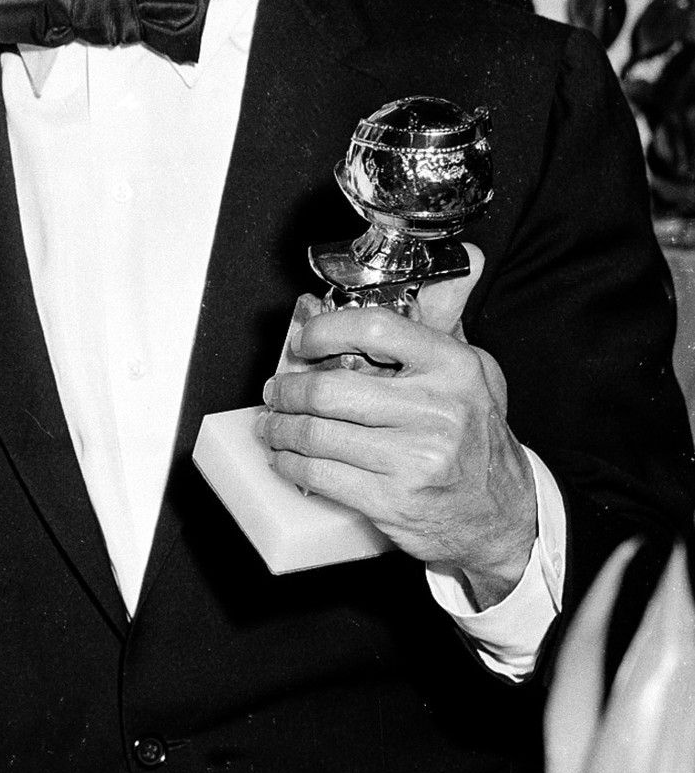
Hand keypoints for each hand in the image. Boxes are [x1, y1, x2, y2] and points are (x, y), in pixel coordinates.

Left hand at [258, 248, 536, 606]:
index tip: (303, 341)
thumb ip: (449, 317)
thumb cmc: (475, 437)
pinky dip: (291, 464)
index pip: (375, 328)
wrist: (501, 516)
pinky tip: (285, 458)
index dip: (325, 331)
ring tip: (271, 424)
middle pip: (330, 390)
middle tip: (274, 390)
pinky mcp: (393, 500)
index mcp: (453, 368)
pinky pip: (320, 475)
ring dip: (279, 429)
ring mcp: (415, 459)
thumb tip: (463, 256)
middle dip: (287, 390)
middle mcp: (438, 411)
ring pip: (317, 435)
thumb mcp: (474, 371)